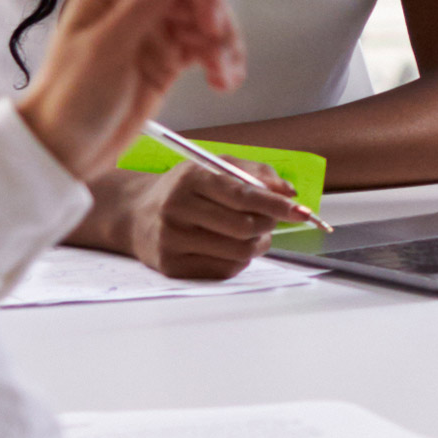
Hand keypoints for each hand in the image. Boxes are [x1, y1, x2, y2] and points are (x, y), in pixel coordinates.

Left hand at [9, 0, 246, 184]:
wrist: (63, 148)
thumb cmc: (70, 98)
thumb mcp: (105, 50)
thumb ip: (140, 5)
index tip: (213, 24)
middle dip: (216, 22)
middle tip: (221, 57)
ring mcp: (153, 28)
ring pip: (205, 21)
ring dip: (223, 46)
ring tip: (224, 78)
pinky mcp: (166, 57)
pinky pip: (204, 48)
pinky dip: (219, 62)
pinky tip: (223, 82)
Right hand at [81, 159, 300, 279]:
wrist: (135, 214)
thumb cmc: (184, 189)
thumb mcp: (214, 168)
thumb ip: (255, 173)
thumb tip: (288, 191)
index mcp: (190, 178)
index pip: (242, 194)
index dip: (276, 204)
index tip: (301, 211)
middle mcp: (177, 208)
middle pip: (244, 226)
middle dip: (268, 225)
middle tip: (270, 220)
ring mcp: (172, 240)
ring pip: (238, 251)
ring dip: (257, 244)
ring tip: (252, 234)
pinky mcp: (172, 266)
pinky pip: (225, 269)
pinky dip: (239, 259)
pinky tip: (230, 247)